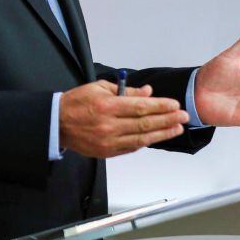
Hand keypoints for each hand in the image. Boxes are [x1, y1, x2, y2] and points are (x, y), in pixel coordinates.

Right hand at [59, 80, 188, 158]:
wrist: (56, 124)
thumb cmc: (77, 102)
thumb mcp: (99, 87)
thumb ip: (126, 91)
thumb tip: (148, 92)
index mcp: (107, 105)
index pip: (140, 107)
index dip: (160, 106)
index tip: (174, 105)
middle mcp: (109, 125)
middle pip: (145, 124)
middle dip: (167, 120)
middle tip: (183, 116)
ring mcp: (108, 141)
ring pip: (141, 139)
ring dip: (162, 134)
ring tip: (177, 128)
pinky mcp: (106, 152)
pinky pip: (131, 147)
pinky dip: (146, 142)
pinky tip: (158, 137)